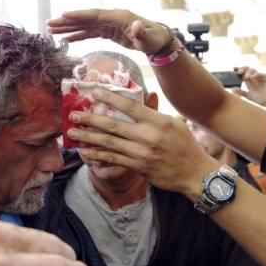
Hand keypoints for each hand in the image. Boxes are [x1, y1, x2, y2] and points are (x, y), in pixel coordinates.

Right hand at [47, 9, 169, 54]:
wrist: (157, 40)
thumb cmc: (153, 39)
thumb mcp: (149, 38)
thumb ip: (142, 33)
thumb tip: (137, 25)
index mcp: (118, 16)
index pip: (95, 15)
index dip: (79, 15)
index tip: (63, 14)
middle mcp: (111, 17)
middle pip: (85, 18)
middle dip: (67, 21)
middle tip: (49, 23)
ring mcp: (108, 24)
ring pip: (84, 24)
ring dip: (68, 27)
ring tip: (51, 30)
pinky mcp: (107, 31)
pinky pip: (89, 32)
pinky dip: (77, 35)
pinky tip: (65, 39)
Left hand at [63, 87, 218, 200]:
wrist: (194, 173)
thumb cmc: (184, 145)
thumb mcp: (172, 123)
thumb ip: (153, 112)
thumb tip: (139, 97)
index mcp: (157, 121)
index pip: (129, 106)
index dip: (109, 98)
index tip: (93, 92)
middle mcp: (147, 136)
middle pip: (113, 125)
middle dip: (90, 119)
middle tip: (73, 115)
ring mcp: (141, 153)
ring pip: (108, 143)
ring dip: (87, 137)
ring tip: (71, 133)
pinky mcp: (137, 167)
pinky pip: (112, 159)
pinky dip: (97, 154)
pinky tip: (85, 150)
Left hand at [232, 66, 265, 112]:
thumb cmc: (260, 99)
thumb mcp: (249, 96)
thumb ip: (241, 92)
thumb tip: (232, 89)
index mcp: (249, 81)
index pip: (242, 73)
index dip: (238, 69)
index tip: (234, 68)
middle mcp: (254, 78)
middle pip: (247, 69)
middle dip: (242, 69)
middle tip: (239, 72)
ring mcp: (260, 77)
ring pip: (253, 70)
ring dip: (248, 72)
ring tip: (246, 77)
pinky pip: (261, 74)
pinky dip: (256, 74)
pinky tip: (252, 77)